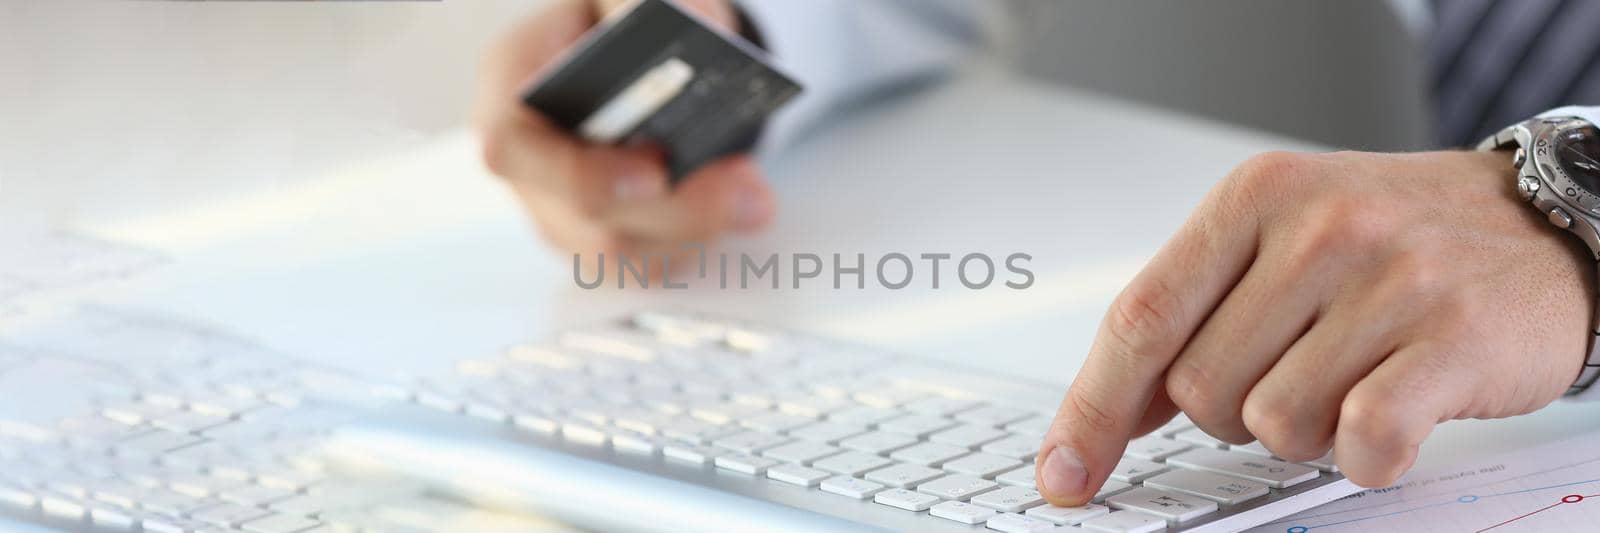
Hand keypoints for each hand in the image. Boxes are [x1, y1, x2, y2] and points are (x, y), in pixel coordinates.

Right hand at [474, 0, 774, 265]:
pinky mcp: (597, 237)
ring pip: (622, 249)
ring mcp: (556, 208)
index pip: (511, 149)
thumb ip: (646, 5)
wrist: (635, 58)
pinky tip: (735, 205)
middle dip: (675, 207)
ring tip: (754, 195)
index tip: (656, 175)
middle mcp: (527, 160)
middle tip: (746, 190)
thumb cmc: (619, 25)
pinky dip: (697, 238)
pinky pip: (647, 261)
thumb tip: (696, 27)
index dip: (579, 174)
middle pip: (584, 216)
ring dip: (696, 227)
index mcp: (510, 89)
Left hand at [1035, 150, 1595, 504]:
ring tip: (1352, 375)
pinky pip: (1360, 439)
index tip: (1063, 472)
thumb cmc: (1392, 240)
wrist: (1539, 225)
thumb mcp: (1278, 240)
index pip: (1140, 320)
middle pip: (1199, 388)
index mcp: (1253, 199)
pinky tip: (1387, 418)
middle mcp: (1316, 229)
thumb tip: (1107, 412)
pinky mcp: (1451, 338)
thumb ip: (1191, 316)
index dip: (1092, 410)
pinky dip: (1364, 454)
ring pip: (1271, 423)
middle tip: (1295, 369)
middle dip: (1232, 410)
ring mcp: (1387, 281)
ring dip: (1304, 428)